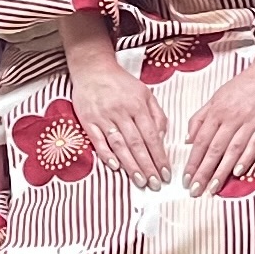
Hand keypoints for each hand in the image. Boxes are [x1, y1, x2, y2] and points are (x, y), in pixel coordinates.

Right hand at [60, 18, 170, 186]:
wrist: (93, 69)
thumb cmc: (121, 83)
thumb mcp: (145, 93)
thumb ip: (157, 115)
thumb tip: (162, 137)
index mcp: (138, 106)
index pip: (152, 136)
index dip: (159, 156)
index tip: (166, 173)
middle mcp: (121, 112)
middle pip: (137, 144)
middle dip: (147, 166)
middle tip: (155, 184)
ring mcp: (103, 117)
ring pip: (119, 145)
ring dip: (130, 165)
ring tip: (140, 181)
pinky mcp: (88, 120)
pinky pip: (98, 141)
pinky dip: (106, 154)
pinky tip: (115, 167)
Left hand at [180, 45, 254, 196]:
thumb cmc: (243, 85)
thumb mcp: (216, 97)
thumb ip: (200, 118)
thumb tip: (188, 139)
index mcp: (217, 111)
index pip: (200, 140)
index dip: (192, 161)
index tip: (186, 178)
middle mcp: (231, 117)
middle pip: (214, 148)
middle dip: (203, 171)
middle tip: (195, 190)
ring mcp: (249, 121)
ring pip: (232, 150)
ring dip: (221, 171)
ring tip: (213, 188)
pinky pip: (254, 144)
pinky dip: (245, 159)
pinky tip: (237, 173)